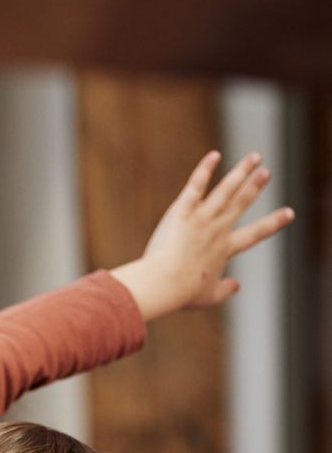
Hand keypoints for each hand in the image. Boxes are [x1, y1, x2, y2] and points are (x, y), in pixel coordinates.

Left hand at [109, 150, 292, 322]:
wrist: (164, 284)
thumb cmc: (182, 293)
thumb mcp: (208, 297)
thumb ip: (224, 291)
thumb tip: (236, 286)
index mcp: (225, 249)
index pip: (255, 234)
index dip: (273, 223)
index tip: (289, 213)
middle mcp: (218, 229)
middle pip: (241, 203)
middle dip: (255, 187)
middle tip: (266, 172)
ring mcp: (202, 218)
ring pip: (226, 189)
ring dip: (242, 172)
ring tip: (255, 157)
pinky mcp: (183, 211)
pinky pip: (197, 185)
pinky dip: (205, 169)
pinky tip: (214, 155)